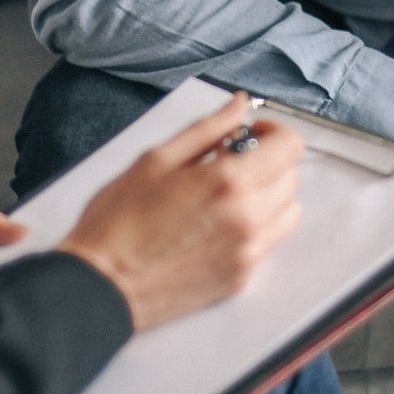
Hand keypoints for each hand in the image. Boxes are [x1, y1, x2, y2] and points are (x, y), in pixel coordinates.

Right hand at [59, 94, 305, 331]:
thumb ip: (207, 129)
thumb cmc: (118, 223)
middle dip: (268, 163)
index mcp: (227, 182)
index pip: (289, 146)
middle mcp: (247, 218)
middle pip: (291, 177)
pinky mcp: (242, 277)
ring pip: (288, 212)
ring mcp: (248, 252)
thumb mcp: (156, 159)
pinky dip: (256, 227)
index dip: (274, 133)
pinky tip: (218, 225)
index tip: (251, 135)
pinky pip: (270, 242)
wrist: (102, 286)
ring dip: (268, 196)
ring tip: (228, 197)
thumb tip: (239, 106)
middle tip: (231, 164)